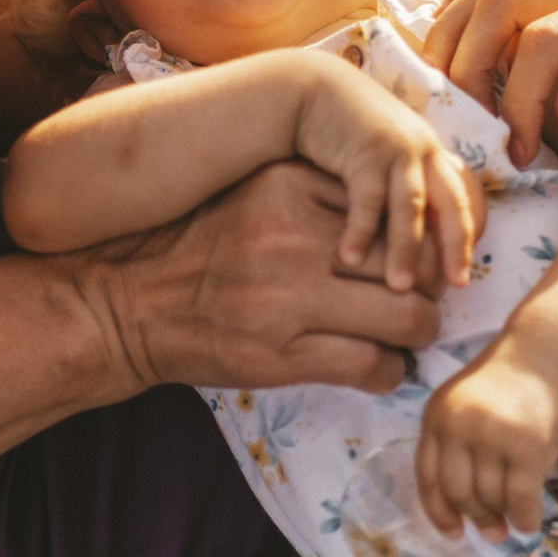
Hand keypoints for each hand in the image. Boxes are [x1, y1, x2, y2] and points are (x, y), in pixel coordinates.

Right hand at [79, 161, 445, 397]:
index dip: (417, 235)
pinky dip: (389, 371)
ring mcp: (288, 299)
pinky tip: (379, 366)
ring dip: (418, 331)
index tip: (419, 253)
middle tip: (423, 296)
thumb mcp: (254, 195)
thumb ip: (319, 195)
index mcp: (289, 186)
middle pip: (411, 260)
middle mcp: (293, 237)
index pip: (392, 205)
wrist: (128, 303)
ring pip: (406, 316)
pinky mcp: (280, 357)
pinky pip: (372, 365)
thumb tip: (397, 210)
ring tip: (408, 333)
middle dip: (429, 285)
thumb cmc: (199, 245)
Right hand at [293, 59, 479, 292]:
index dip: (466, 238)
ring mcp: (396, 148)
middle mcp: (423, 150)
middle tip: (454, 287)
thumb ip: (402, 187)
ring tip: (399, 288)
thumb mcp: (383, 158)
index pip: (463, 201)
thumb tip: (418, 235)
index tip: (461, 277)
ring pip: (412, 207)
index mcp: (432, 154)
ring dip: (406, 249)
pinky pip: (367, 198)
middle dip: (455, 247)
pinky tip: (350, 259)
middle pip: (451, 204)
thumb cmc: (345, 132)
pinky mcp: (365, 149)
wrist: (310, 89)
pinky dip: (361, 230)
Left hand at [417, 330, 557, 537]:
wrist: (553, 353)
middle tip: (492, 531)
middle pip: (458, 493)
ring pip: (490, 499)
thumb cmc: (514, 385)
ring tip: (514, 519)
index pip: (427, 477)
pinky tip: (531, 522)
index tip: (453, 533)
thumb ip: (458, 445)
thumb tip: (463, 511)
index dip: (438, 512)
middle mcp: (459, 424)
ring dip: (503, 518)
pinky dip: (524, 519)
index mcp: (437, 414)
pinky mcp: (528, 447)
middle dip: (476, 518)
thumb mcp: (469, 406)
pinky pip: (520, 501)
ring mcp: (493, 435)